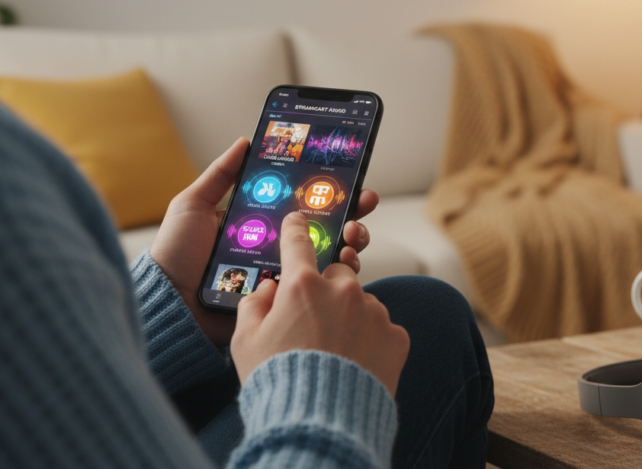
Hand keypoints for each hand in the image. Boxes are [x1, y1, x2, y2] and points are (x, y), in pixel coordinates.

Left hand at [150, 137, 380, 346]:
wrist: (171, 303)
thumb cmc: (176, 254)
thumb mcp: (193, 205)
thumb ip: (220, 175)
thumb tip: (246, 141)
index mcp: (261, 224)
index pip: (302, 204)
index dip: (329, 191)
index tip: (351, 179)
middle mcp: (277, 248)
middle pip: (326, 228)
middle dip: (353, 214)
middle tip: (363, 203)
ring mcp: (284, 275)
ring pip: (331, 257)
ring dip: (352, 242)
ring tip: (353, 235)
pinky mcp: (285, 301)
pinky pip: (318, 287)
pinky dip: (339, 275)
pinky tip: (344, 262)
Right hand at [231, 212, 409, 394]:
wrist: (321, 423)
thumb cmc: (277, 381)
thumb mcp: (244, 341)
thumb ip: (254, 304)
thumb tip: (269, 288)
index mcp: (302, 285)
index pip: (298, 242)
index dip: (297, 228)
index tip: (300, 219)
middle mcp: (343, 289)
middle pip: (337, 273)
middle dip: (327, 289)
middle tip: (314, 322)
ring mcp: (373, 311)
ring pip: (362, 302)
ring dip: (351, 316)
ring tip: (335, 352)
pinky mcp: (396, 335)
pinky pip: (382, 328)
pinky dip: (371, 340)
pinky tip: (356, 362)